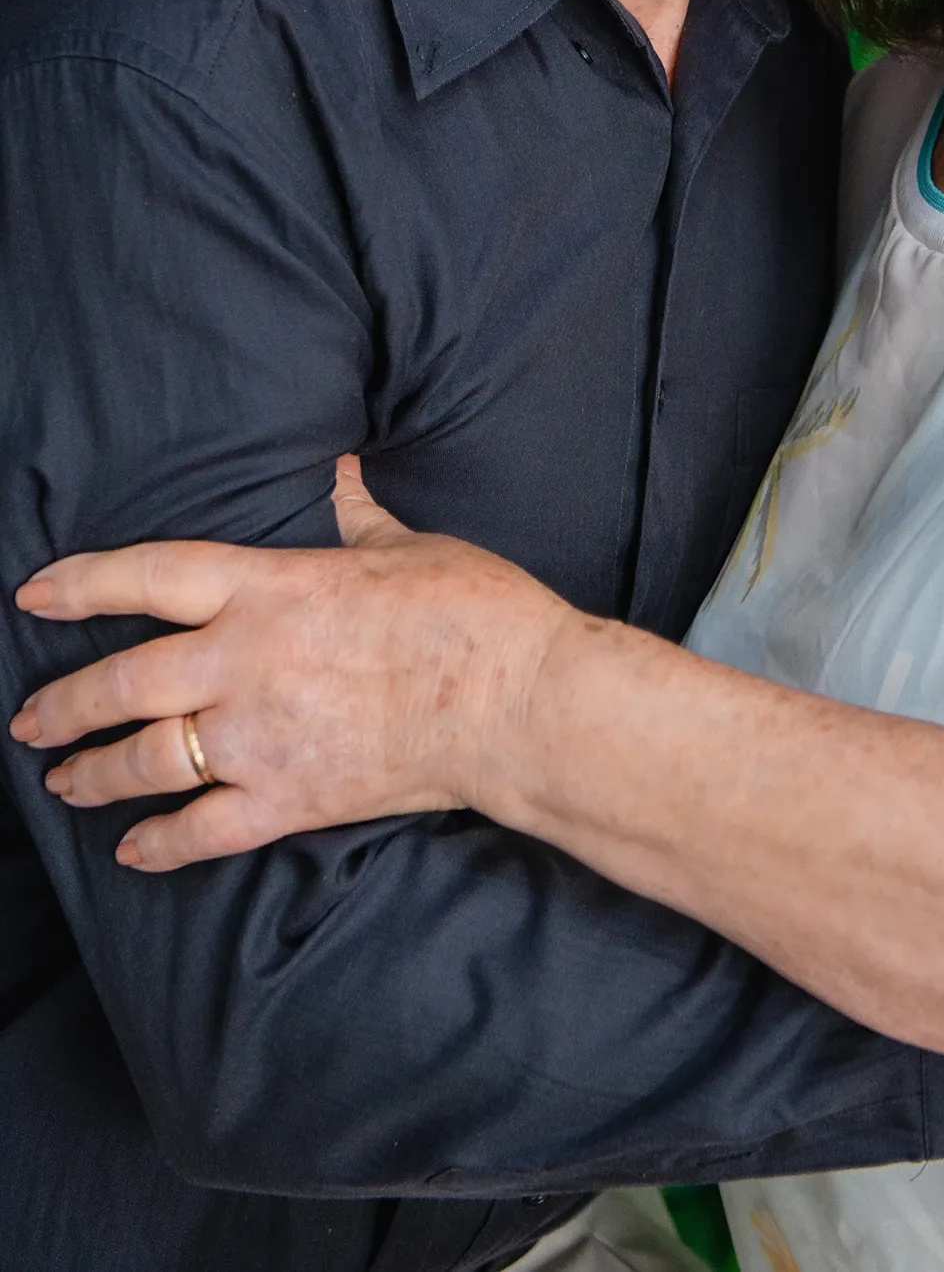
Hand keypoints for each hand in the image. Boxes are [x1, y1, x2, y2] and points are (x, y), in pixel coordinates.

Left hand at [8, 459, 570, 869]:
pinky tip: (134, 850)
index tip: (35, 594)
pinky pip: (204, 830)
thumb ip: (355, 516)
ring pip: (147, 760)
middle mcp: (245, 662)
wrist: (516, 700)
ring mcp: (262, 736)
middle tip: (30, 720)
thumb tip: (337, 472)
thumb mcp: (405, 544)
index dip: (80, 584)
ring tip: (64, 781)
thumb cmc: (472, 608)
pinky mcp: (292, 799)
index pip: (148, 576)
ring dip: (94, 775)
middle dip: (64, 705)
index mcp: (269, 587)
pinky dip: (160, 844)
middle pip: (123, 683)